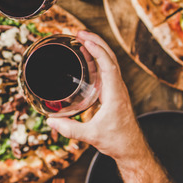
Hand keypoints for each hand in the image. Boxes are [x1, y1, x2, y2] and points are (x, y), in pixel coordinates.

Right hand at [46, 31, 148, 162]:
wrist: (132, 149)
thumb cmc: (117, 141)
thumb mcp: (91, 136)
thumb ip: (70, 129)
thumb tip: (50, 121)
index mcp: (115, 95)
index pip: (109, 66)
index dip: (98, 50)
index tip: (85, 39)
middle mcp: (118, 88)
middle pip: (110, 58)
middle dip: (96, 42)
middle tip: (79, 33)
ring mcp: (117, 90)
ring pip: (110, 62)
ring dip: (97, 48)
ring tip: (82, 39)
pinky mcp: (114, 93)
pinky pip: (107, 71)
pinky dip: (97, 60)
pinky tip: (87, 58)